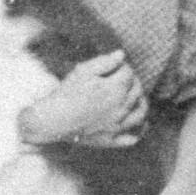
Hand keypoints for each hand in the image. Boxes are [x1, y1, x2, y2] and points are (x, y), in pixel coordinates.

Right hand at [20, 50, 144, 145]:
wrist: (53, 120)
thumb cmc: (66, 93)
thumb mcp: (83, 71)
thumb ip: (105, 61)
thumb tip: (122, 54)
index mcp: (116, 88)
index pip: (129, 73)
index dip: (123, 66)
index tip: (115, 65)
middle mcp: (122, 107)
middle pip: (137, 91)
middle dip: (133, 81)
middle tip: (124, 77)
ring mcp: (118, 125)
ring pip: (140, 114)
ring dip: (142, 103)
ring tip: (136, 98)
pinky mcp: (111, 139)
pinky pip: (131, 138)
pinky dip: (138, 132)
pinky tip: (140, 127)